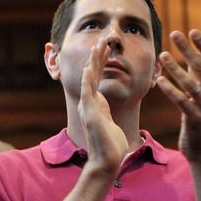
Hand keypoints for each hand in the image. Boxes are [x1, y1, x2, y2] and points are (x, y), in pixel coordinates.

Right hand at [77, 37, 127, 173]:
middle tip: (103, 39)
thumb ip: (109, 117)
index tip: (106, 48)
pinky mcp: (91, 113)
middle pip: (93, 75)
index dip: (101, 63)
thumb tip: (111, 114)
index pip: (98, 79)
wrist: (107, 161)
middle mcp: (90, 104)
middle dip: (98, 57)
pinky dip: (88, 80)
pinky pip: (88, 93)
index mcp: (97, 105)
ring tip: (98, 46)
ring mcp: (89, 108)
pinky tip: (88, 67)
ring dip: (93, 62)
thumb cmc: (112, 147)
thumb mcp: (112, 126)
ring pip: (90, 80)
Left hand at [156, 30, 200, 162]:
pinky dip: (170, 89)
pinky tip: (159, 80)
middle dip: (188, 49)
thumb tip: (192, 57)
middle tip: (174, 33)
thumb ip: (199, 79)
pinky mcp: (195, 119)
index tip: (191, 30)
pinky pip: (181, 101)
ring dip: (176, 67)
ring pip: (190, 83)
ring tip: (163, 54)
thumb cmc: (199, 120)